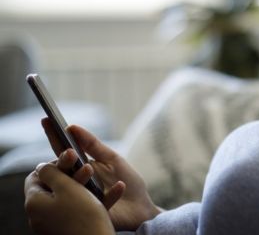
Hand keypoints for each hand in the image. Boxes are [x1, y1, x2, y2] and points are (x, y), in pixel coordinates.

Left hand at [24, 162, 114, 234]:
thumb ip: (51, 172)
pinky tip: (116, 189)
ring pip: (71, 197)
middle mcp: (41, 215)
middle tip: (87, 165)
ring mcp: (55, 223)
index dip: (53, 165)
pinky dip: (97, 199)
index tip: (71, 160)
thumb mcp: (65, 186)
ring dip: (86, 183)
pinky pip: (83, 209)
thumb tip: (41, 167)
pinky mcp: (71, 229)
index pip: (36, 176)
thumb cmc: (82, 216)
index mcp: (34, 202)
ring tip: (98, 174)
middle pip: (55, 186)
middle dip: (73, 172)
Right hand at [42, 118, 161, 230]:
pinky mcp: (91, 212)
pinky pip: (94, 202)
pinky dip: (112, 192)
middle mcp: (75, 182)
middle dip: (64, 159)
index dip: (53, 136)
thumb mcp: (112, 158)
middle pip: (61, 169)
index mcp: (79, 167)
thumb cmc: (126, 180)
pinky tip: (121, 185)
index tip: (46, 120)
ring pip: (70, 187)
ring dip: (81, 176)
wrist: (140, 206)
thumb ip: (93, 144)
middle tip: (70, 153)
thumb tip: (72, 127)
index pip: (62, 151)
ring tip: (90, 169)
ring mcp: (80, 198)